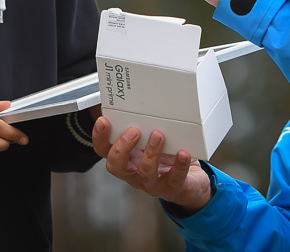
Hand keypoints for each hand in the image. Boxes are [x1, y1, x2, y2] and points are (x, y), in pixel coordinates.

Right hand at [92, 117, 212, 213]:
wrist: (189, 182)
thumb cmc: (168, 159)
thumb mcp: (152, 140)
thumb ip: (146, 127)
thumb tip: (143, 103)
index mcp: (127, 159)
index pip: (105, 150)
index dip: (100, 138)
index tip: (104, 121)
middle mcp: (135, 172)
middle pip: (116, 166)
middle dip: (122, 148)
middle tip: (133, 130)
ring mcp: (153, 182)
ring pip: (145, 172)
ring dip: (150, 153)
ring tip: (158, 135)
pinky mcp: (173, 187)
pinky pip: (174, 179)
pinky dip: (179, 165)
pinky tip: (183, 153)